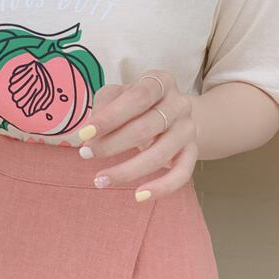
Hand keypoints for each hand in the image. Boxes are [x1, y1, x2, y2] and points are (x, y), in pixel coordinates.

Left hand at [75, 70, 197, 201]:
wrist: (173, 114)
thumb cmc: (136, 104)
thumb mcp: (118, 94)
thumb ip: (104, 105)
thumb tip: (90, 133)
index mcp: (160, 82)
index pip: (137, 97)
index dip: (110, 117)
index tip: (85, 134)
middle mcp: (179, 103)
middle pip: (146, 127)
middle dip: (112, 144)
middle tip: (86, 154)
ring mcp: (188, 128)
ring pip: (160, 154)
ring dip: (127, 171)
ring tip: (100, 180)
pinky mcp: (193, 152)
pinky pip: (182, 174)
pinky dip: (162, 188)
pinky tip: (138, 197)